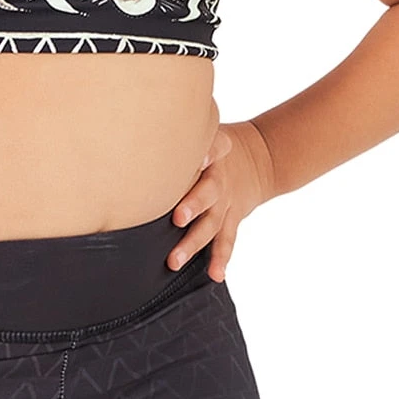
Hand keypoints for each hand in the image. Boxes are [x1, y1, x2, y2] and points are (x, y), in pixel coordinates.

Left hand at [166, 121, 274, 281]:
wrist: (259, 157)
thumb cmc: (214, 144)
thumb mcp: (206, 129)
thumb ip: (179, 128)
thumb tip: (139, 124)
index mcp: (213, 152)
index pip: (215, 147)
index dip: (209, 151)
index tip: (199, 158)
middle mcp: (219, 178)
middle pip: (208, 191)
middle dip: (193, 205)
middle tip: (177, 218)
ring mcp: (226, 201)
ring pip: (211, 224)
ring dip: (194, 242)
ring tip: (175, 260)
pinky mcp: (232, 217)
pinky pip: (227, 240)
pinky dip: (221, 258)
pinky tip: (215, 274)